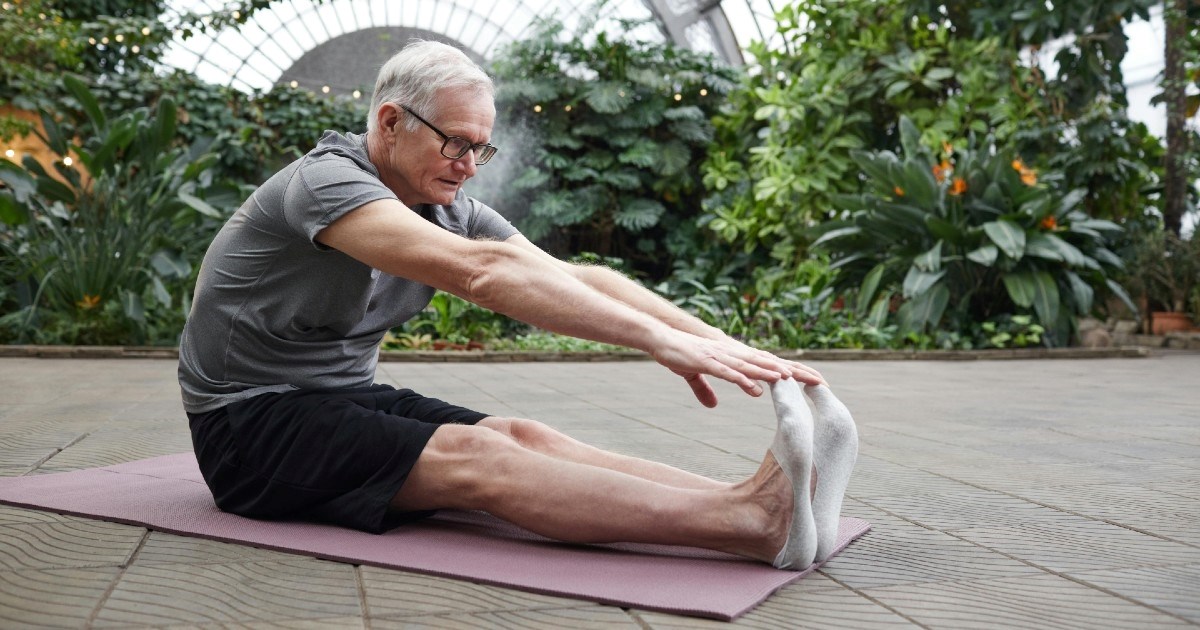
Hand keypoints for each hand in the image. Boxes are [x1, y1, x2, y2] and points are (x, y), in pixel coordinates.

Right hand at [651, 330, 819, 405]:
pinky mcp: (707, 362)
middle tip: (818, 381)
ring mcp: (721, 357)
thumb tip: (713, 405)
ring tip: (791, 380)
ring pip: (751, 366)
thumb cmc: (678, 354)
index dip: (791, 372)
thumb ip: (705, 390)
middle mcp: (733, 354)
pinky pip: (728, 373)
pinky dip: (742, 380)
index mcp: (735, 357)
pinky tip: (755, 387)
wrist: (660, 339)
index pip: (769, 365)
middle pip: (769, 364)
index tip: (812, 380)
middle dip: (793, 373)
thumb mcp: (694, 375)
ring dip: (770, 373)